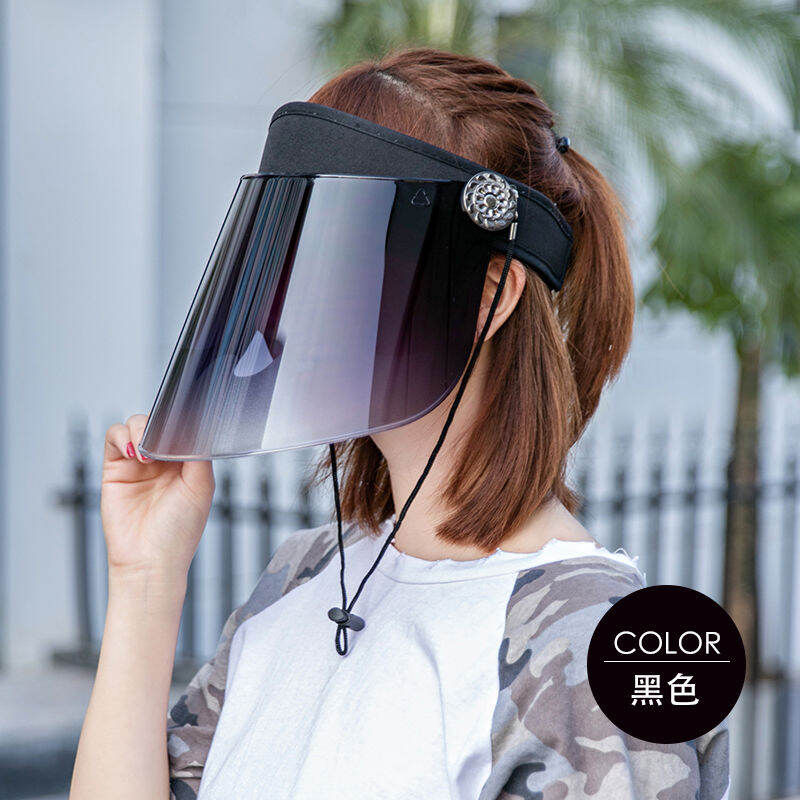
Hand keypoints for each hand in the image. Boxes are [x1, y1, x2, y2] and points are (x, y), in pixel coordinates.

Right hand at [101, 414, 214, 580]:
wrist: (149, 560)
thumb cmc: (179, 532)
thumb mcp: (201, 488)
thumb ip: (199, 455)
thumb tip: (194, 428)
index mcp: (188, 464)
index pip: (184, 428)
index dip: (182, 421)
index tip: (183, 424)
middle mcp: (163, 461)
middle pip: (159, 422)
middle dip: (161, 423)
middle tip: (163, 440)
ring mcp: (138, 464)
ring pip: (136, 425)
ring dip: (140, 428)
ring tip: (146, 453)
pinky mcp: (115, 469)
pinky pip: (114, 437)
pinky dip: (121, 435)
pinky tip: (132, 452)